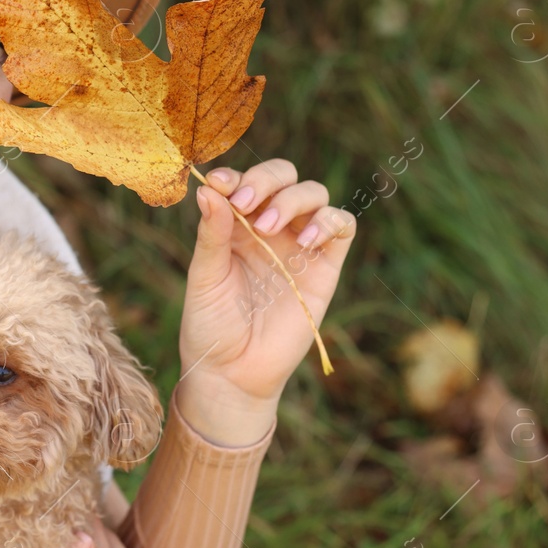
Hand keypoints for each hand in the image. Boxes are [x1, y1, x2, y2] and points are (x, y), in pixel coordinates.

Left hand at [183, 159, 355, 410]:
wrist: (233, 372)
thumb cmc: (211, 324)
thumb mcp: (204, 276)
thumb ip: (211, 233)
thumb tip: (208, 189)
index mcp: (234, 224)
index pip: (242, 182)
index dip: (235, 175)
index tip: (220, 184)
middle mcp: (268, 228)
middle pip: (282, 177)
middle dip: (265, 180)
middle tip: (245, 205)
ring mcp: (298, 245)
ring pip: (313, 194)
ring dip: (292, 200)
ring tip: (266, 228)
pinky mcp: (325, 267)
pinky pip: (342, 226)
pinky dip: (329, 221)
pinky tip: (303, 240)